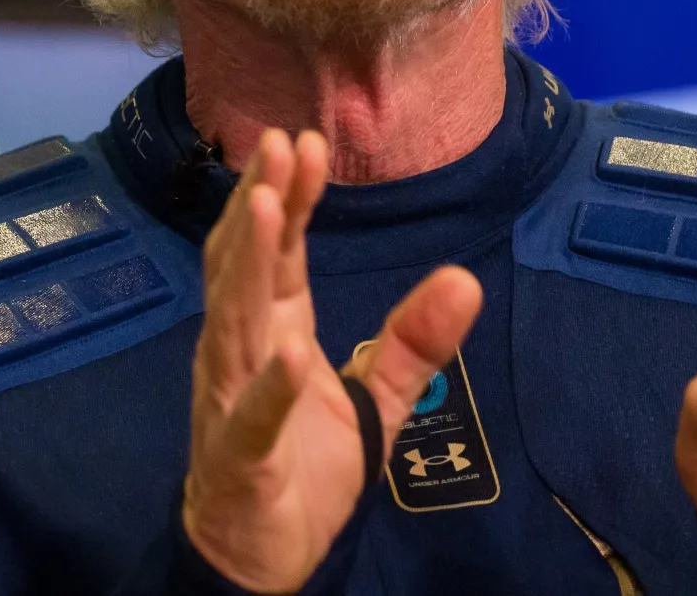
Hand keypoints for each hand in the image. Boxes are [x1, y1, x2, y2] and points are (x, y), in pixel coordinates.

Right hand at [181, 128, 482, 592]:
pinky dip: (271, 387)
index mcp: (271, 330)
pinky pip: (253, 418)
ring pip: (234, 323)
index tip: (305, 142)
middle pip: (246, 267)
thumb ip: (413, 340)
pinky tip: (292, 355)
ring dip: (249, 263)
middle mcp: (240, 352)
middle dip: (260, 205)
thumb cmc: (302, 465)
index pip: (276, 253)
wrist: (259, 557)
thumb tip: (465, 278)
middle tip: (278, 143)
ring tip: (266, 206)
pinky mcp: (241, 459)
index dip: (287, 197)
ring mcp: (230, 402)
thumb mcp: (375, 396)